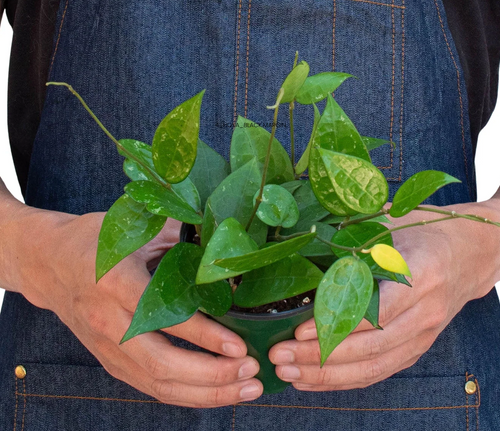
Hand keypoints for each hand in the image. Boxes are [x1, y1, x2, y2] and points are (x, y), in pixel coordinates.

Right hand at [6, 207, 262, 406]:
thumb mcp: (133, 228)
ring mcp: (107, 348)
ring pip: (158, 385)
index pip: (163, 317)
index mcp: (115, 282)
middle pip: (162, 365)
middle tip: (252, 371)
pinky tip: (218, 391)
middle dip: (212, 375)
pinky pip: (152, 387)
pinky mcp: (111, 362)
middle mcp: (108, 322)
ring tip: (247, 388)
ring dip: (207, 393)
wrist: (47, 265)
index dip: (203, 335)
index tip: (239, 346)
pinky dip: (188, 394)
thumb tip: (224, 243)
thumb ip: (177, 235)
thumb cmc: (93, 242)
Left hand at [270, 199, 499, 390]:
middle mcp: (427, 311)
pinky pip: (380, 371)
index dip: (338, 324)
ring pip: (374, 366)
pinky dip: (345, 380)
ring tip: (288, 372)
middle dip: (321, 356)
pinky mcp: (418, 347)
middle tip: (280, 355)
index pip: (377, 310)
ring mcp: (425, 334)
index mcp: (422, 274)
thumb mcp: (394, 223)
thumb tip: (305, 244)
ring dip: (328, 375)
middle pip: (371, 346)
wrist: (474, 252)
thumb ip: (357, 237)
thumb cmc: (428, 230)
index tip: (300, 329)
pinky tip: (313, 380)